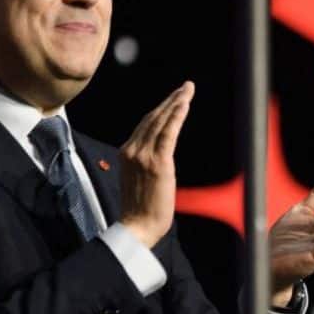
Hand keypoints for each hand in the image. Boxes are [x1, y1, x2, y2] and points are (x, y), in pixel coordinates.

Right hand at [119, 81, 193, 247]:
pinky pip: (168, 134)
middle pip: (153, 118)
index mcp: (126, 152)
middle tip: (186, 87)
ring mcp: (143, 156)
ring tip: (188, 90)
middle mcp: (132, 150)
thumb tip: (158, 154)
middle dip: (170, 100)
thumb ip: (143, 162)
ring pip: (161, 121)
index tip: (174, 98)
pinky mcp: (158, 163)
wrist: (137, 227)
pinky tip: (184, 104)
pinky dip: (176, 116)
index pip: (145, 124)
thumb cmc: (140, 208)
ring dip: (176, 103)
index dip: (161, 109)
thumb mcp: (137, 178)